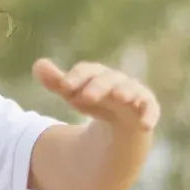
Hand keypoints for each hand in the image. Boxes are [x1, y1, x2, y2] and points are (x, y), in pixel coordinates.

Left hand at [32, 59, 159, 133]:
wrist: (119, 121)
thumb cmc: (95, 101)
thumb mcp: (74, 93)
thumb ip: (57, 82)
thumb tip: (38, 64)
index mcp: (98, 74)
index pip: (87, 71)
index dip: (77, 77)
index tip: (64, 87)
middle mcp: (117, 80)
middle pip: (109, 79)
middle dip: (99, 86)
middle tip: (86, 96)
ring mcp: (134, 94)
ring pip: (132, 90)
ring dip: (126, 92)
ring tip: (119, 97)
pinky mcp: (147, 109)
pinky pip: (151, 110)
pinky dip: (149, 115)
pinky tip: (145, 125)